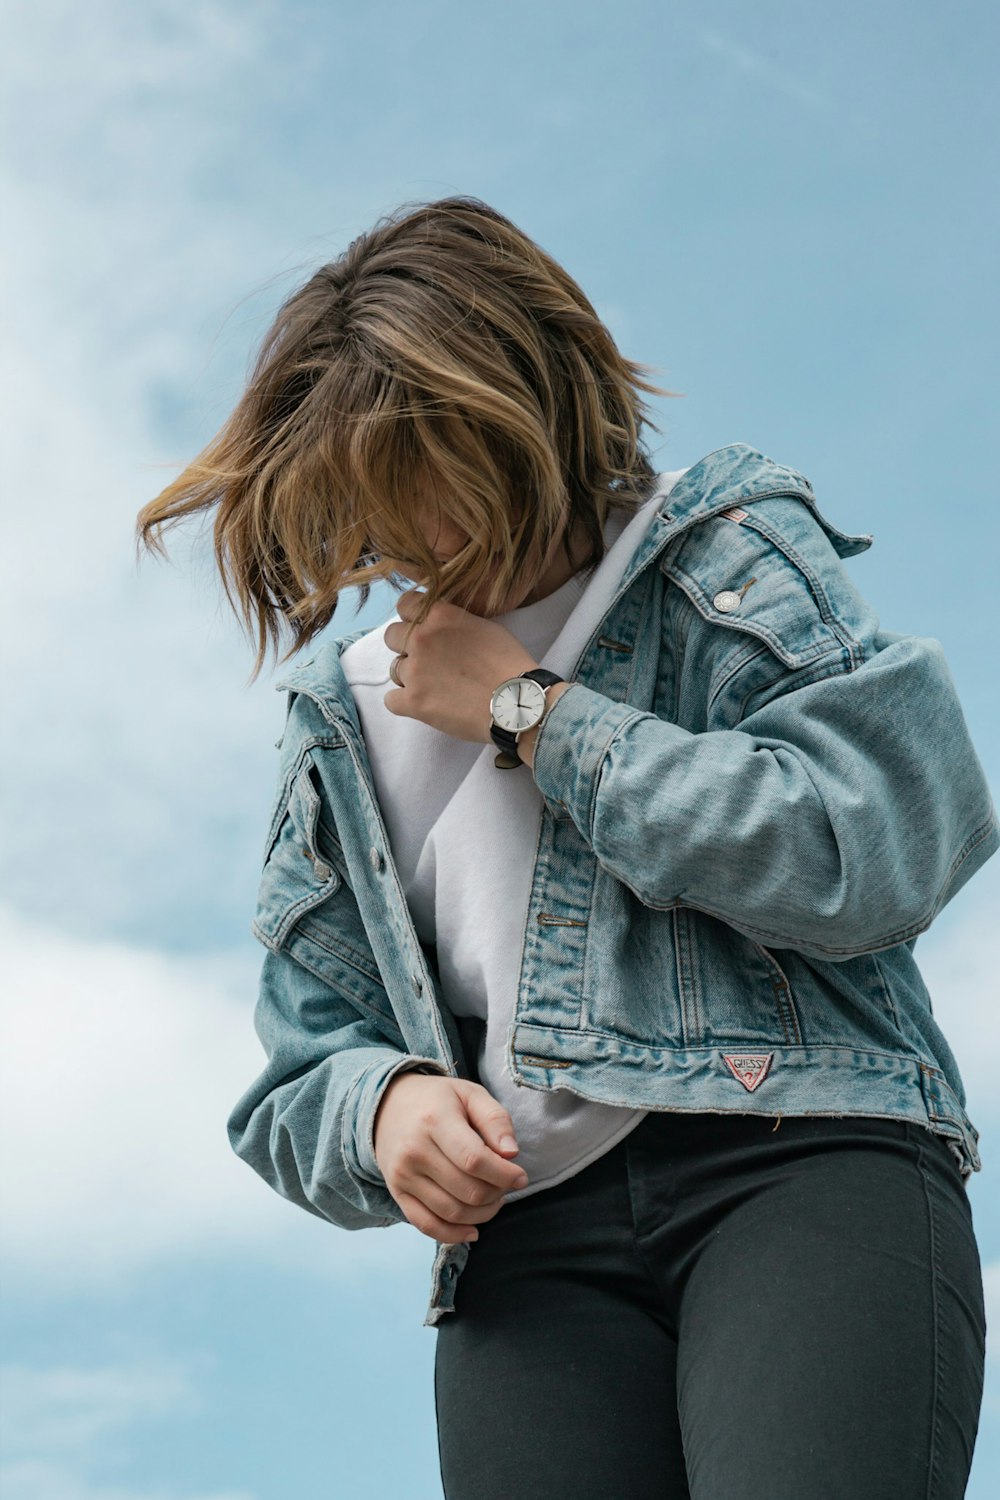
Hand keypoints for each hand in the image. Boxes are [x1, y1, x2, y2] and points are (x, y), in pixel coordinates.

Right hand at [373, 1072, 529, 1242]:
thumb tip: (511, 1154)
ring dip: (482, 1214)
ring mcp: (403, 1176)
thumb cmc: (438, 1100)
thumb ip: (495, 1119)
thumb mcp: (470, 1094)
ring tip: (493, 1200)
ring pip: (452, 1212)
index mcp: (435, 1120)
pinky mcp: (397, 1194)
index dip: (504, 1175)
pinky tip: (473, 1230)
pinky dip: (454, 1235)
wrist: (388, 1107)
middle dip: (497, 1194)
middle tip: (505, 1185)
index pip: (474, 1160)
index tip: (521, 1177)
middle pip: (467, 1190)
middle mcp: (414, 1151)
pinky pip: (427, 1225)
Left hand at [383, 589, 538, 742]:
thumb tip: (441, 625)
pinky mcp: (413, 702)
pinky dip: (404, 703)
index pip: (405, 604)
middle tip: (429, 660)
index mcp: (441, 615)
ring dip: (410, 676)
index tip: (422, 628)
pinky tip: (424, 704)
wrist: (516, 704)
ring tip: (435, 686)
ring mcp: (414, 671)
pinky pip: (390, 700)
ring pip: (394, 669)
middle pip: (392, 636)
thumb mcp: (485, 627)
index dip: (412, 617)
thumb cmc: (510, 665)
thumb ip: (455, 621)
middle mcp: (422, 638)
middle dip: (406, 646)